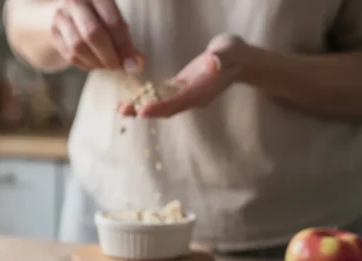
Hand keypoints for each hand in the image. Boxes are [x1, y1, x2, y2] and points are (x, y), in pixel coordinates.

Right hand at [50, 0, 141, 70]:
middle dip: (109, 56)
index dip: (124, 46)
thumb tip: (135, 63)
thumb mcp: (113, 17)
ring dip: (96, 62)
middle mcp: (76, 1)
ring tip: (107, 66)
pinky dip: (86, 64)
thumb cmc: (99, 15)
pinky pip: (70, 55)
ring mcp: (61, 16)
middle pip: (93, 34)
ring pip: (78, 47)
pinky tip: (95, 64)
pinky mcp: (54, 32)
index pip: (112, 22)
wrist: (67, 10)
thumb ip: (125, 38)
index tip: (132, 63)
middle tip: (118, 67)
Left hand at [118, 34, 246, 117]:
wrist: (240, 61)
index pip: (179, 101)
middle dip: (145, 111)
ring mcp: (187, 95)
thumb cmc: (234, 53)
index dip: (160, 107)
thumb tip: (212, 61)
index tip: (143, 111)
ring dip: (142, 108)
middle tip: (123, 111)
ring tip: (121, 108)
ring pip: (163, 106)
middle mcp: (193, 98)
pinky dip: (147, 100)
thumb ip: (222, 56)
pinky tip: (132, 99)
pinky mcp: (181, 89)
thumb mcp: (229, 49)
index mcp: (202, 90)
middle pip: (167, 109)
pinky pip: (162, 98)